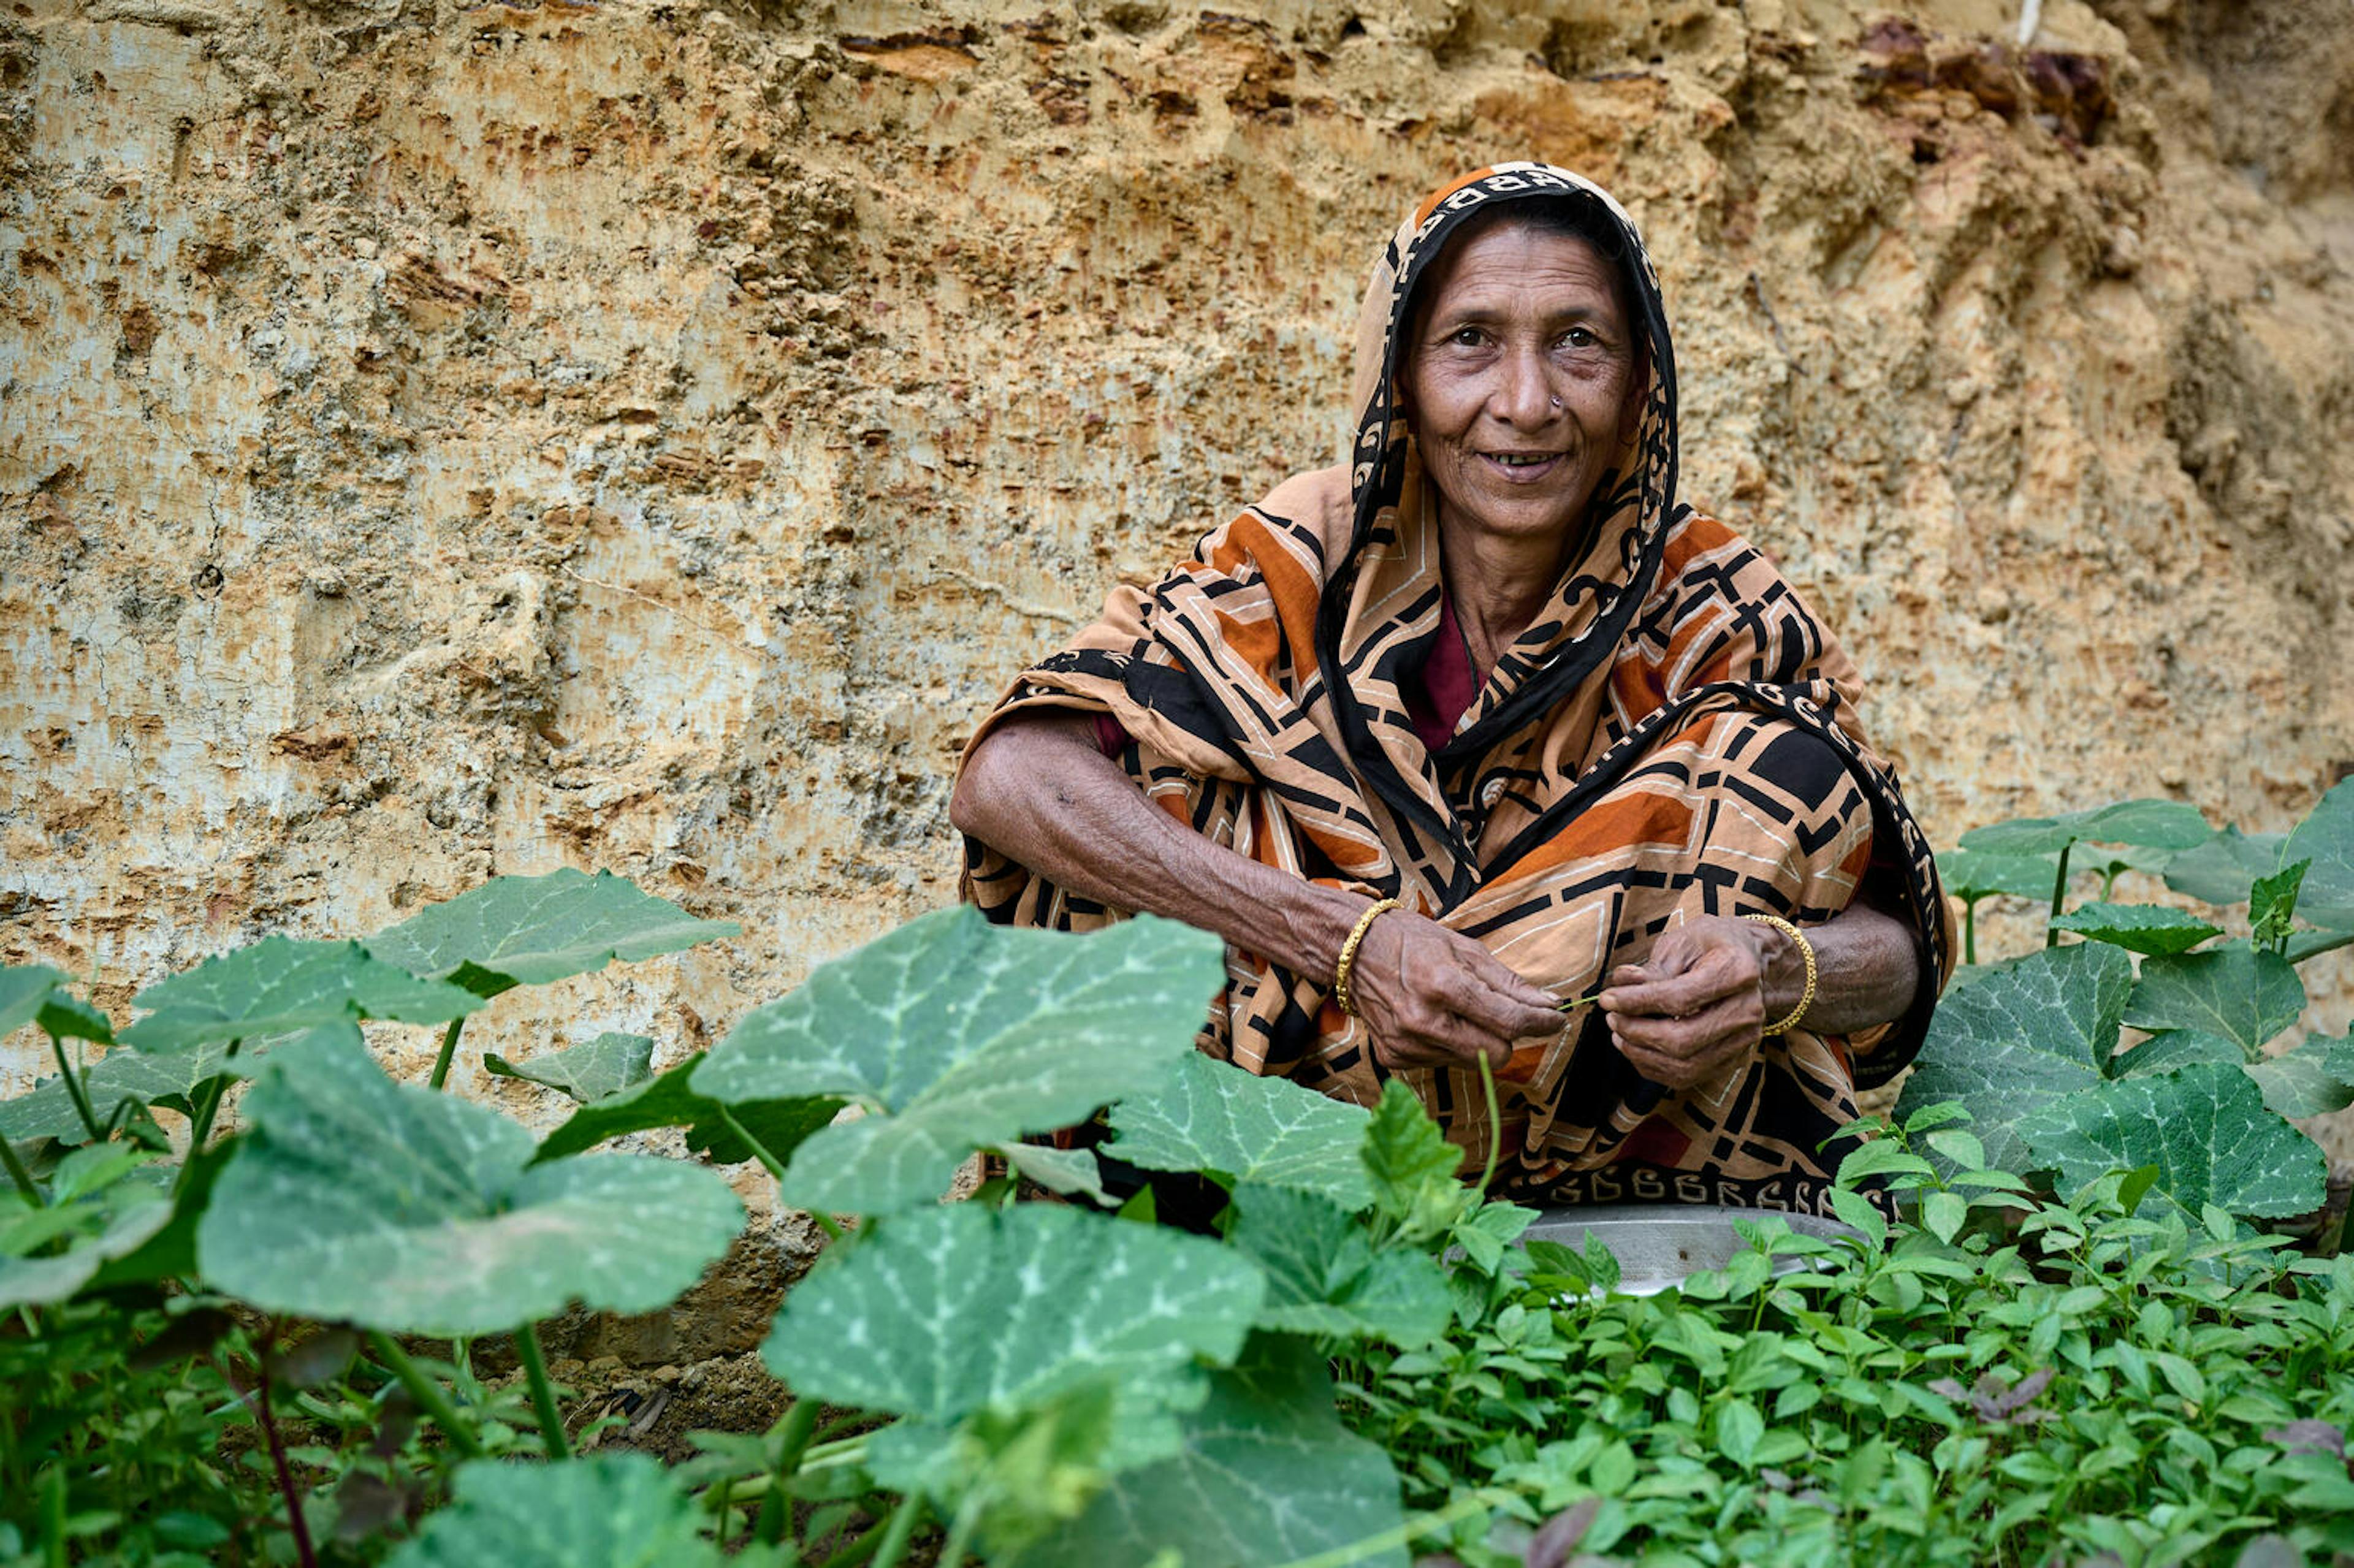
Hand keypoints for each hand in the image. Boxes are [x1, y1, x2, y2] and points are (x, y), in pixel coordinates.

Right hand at [1348, 907, 1562, 1069]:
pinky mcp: (1394, 1059)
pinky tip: (1433, 1022)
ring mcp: (1406, 1045)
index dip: (1541, 1022)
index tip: (1555, 1019)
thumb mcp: (1465, 948)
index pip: (1509, 1021)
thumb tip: (1549, 1006)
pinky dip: (1449, 1047)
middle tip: (1500, 1013)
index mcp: (1443, 985)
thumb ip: (1508, 983)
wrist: (1353, 951)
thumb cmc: (1414, 942)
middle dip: (1508, 1036)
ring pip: (1472, 1062)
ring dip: (1477, 1042)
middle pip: (1496, 1053)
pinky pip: (1443, 1064)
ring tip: (1456, 1012)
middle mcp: (1423, 1021)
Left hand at [1597, 915, 1798, 1090]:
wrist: (1752, 961)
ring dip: (1642, 1054)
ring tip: (1619, 1033)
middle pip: (1683, 1040)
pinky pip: (1689, 1076)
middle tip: (1612, 1018)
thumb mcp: (1684, 942)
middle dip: (1637, 1033)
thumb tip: (1622, 983)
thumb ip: (1654, 968)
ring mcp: (1744, 1040)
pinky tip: (1636, 1048)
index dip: (1637, 1002)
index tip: (1607, 999)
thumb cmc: (1713, 946)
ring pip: (1684, 1066)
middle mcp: (1748, 1011)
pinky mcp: (1734, 1059)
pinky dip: (1655, 1068)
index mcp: (1739, 972)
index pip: (1680, 998)